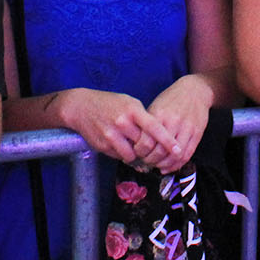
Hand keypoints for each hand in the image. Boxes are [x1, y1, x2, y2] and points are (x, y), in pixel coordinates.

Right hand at [58, 88, 174, 164]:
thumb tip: (157, 134)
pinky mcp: (102, 145)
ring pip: (131, 155)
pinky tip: (118, 143)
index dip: (168, 141)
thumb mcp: (128, 102)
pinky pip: (119, 156)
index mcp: (132, 110)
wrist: (80, 107)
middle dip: (150, 151)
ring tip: (131, 145)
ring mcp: (111, 135)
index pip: (154, 127)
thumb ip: (143, 116)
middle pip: (144, 145)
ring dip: (135, 155)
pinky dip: (122, 153)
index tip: (178, 151)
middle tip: (152, 152)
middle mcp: (122, 123)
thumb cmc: (109, 103)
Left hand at [143, 76, 213, 172]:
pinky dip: (176, 165)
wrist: (195, 90)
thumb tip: (137, 146)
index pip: (147, 140)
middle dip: (151, 161)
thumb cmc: (171, 99)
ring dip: (164, 165)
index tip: (136, 154)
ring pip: (174, 156)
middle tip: (146, 162)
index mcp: (159, 115)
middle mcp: (173, 122)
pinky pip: (187, 155)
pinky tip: (168, 167)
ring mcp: (187, 128)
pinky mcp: (197, 134)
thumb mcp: (156, 107)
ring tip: (157, 165)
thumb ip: (148, 126)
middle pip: (160, 151)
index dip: (140, 152)